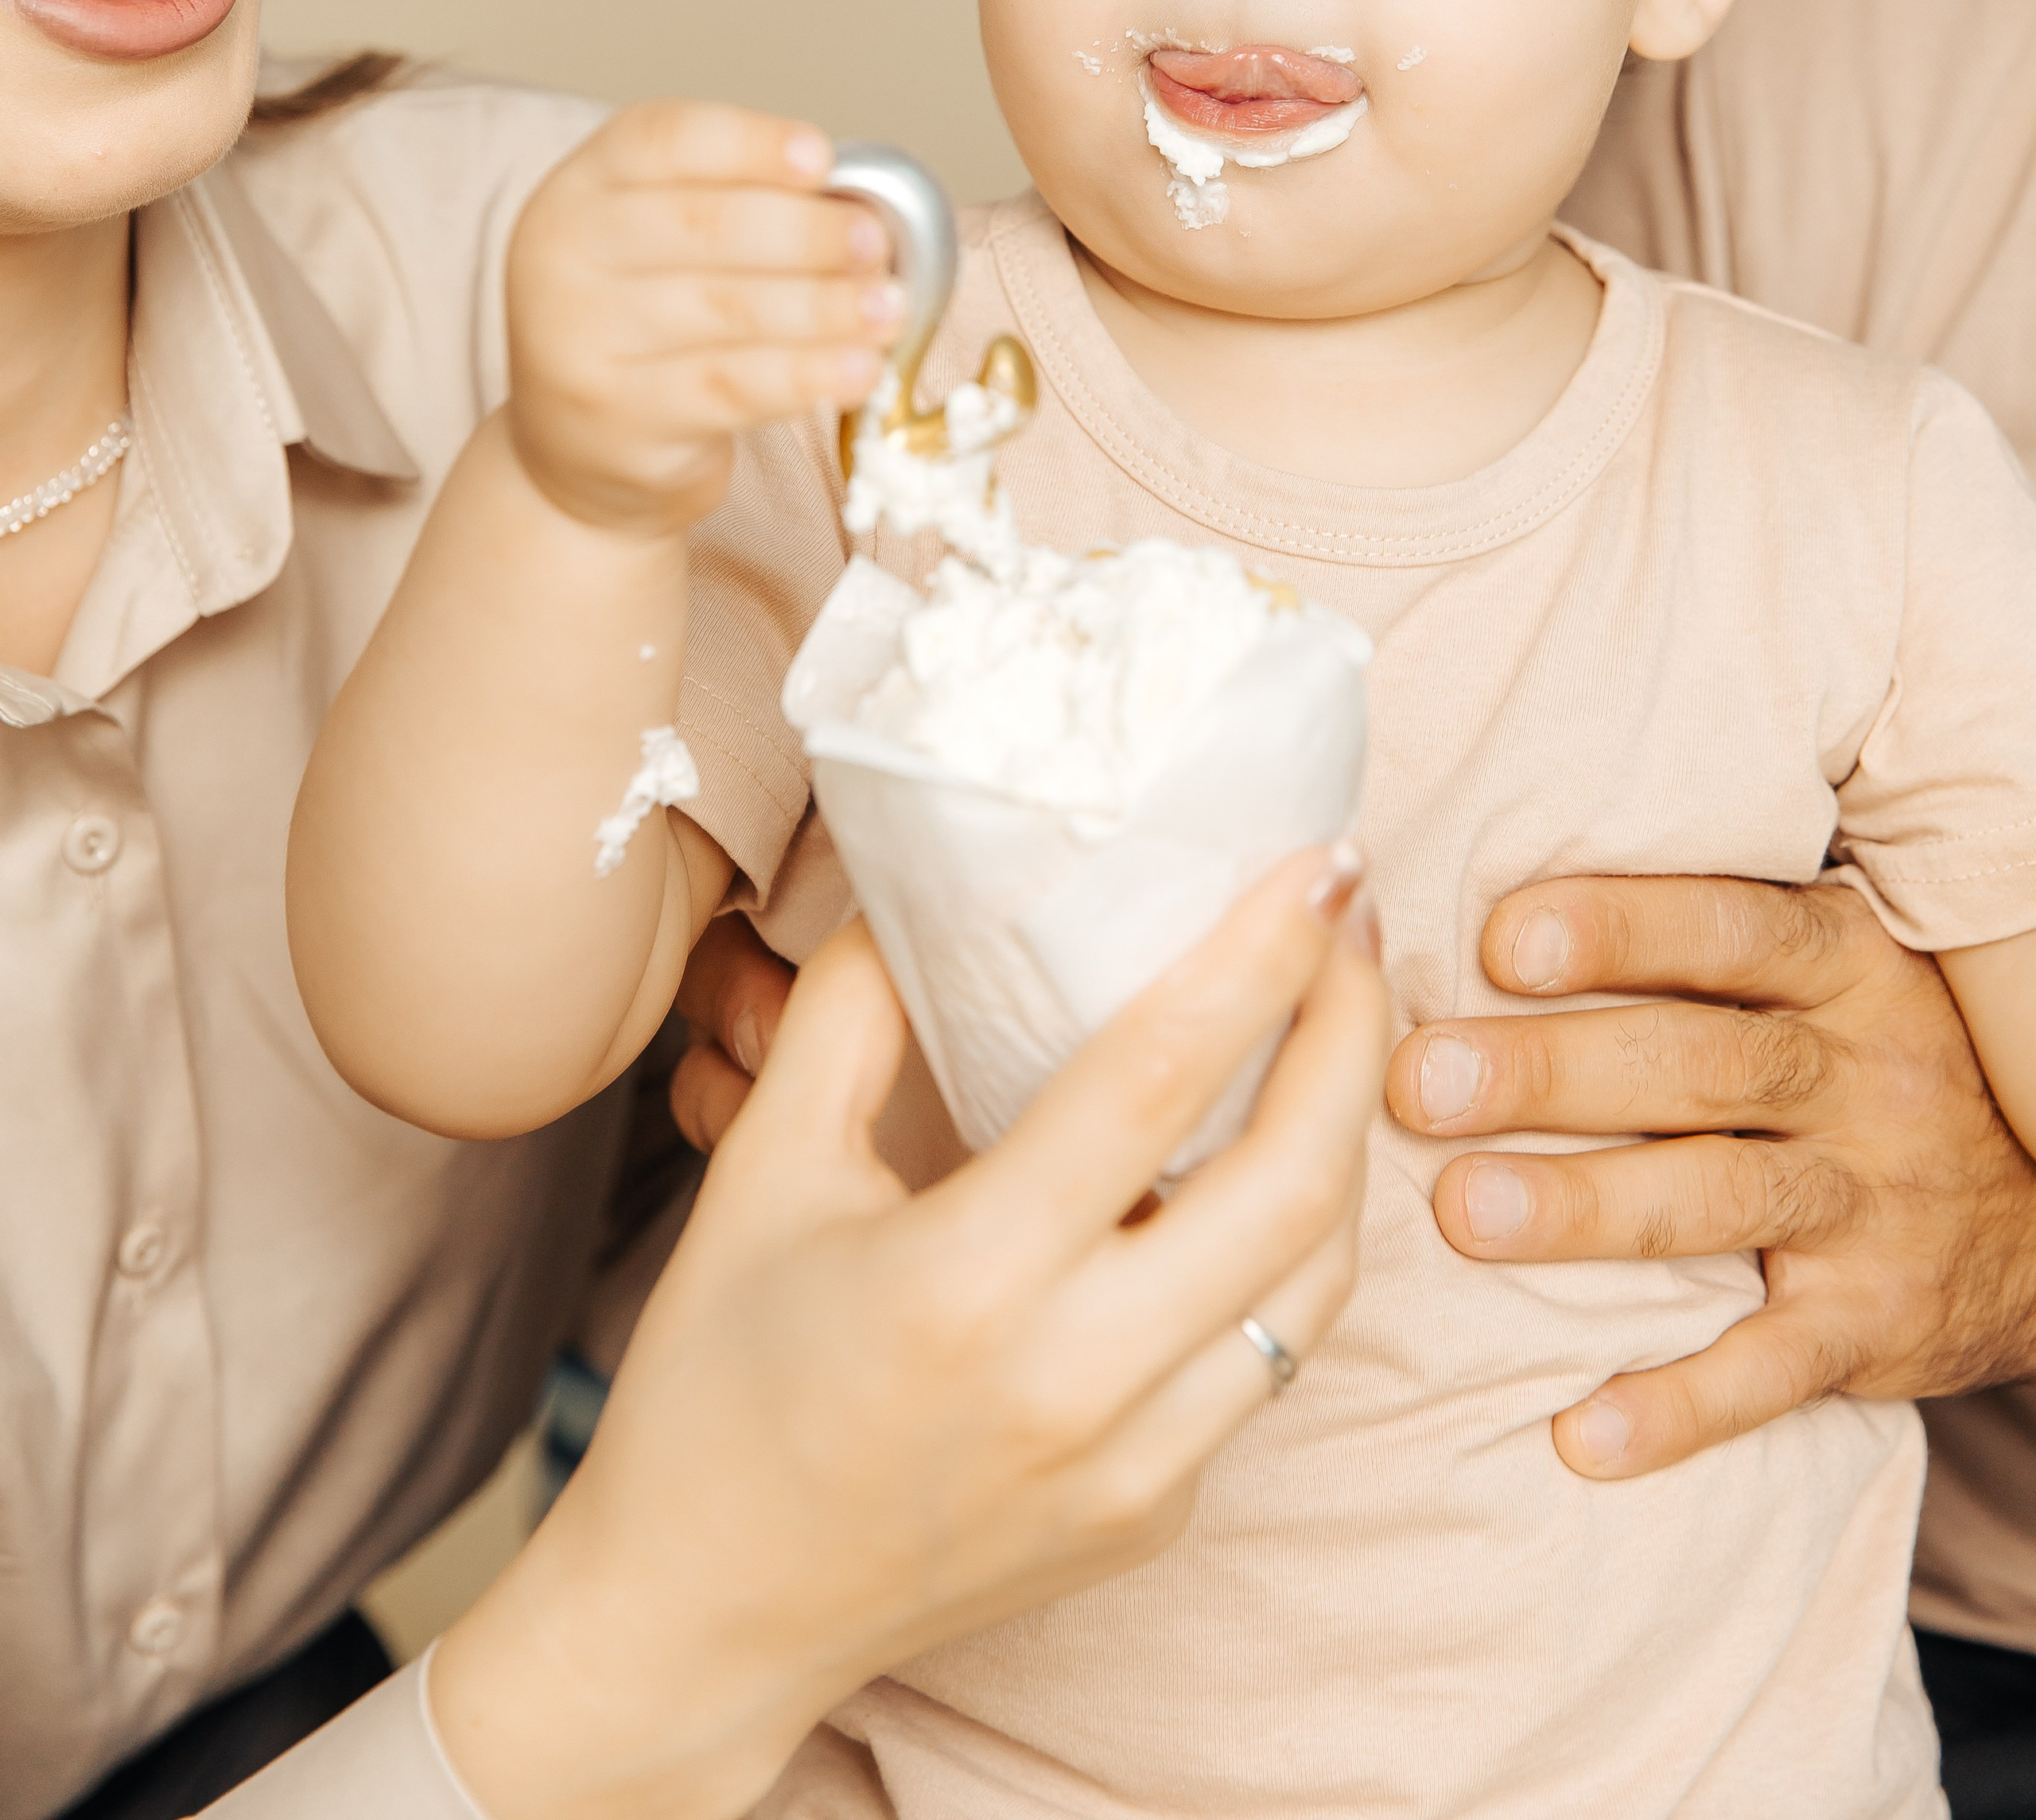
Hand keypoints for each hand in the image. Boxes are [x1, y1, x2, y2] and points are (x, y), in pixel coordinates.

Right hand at [433, 846, 1387, 1819]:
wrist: (702, 1617)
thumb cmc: (714, 1383)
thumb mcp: (762, 1172)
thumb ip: (852, 1012)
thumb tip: (934, 880)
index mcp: (965, 1281)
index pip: (1157, 1082)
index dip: (1259, 957)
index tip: (1320, 862)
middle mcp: (1072, 1383)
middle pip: (1291, 1184)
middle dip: (1348, 1033)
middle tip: (1351, 923)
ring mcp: (1131, 1467)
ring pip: (1314, 1282)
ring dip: (1341, 1141)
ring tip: (1327, 1026)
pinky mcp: (1154, 1514)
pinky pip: (1265, 1361)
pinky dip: (1289, 1253)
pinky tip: (1262, 1166)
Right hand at [504, 103, 904, 533]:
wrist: (571, 447)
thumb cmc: (644, 324)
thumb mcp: (662, 245)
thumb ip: (740, 207)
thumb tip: (859, 212)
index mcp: (586, 182)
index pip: (664, 140)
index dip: (749, 143)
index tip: (822, 158)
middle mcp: (566, 251)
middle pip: (702, 224)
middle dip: (806, 232)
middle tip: (875, 244)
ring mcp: (581, 338)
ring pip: (727, 309)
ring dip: (824, 307)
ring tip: (888, 309)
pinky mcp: (618, 417)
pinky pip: (732, 387)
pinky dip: (807, 374)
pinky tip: (859, 369)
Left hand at [1386, 873, 2035, 1480]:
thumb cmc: (1864, 1055)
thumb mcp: (1820, 972)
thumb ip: (1693, 936)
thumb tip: (1481, 904)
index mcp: (1843, 965)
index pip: (1729, 927)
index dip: (1619, 927)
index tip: (1500, 940)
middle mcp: (1862, 1076)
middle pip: (1698, 1064)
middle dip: (1554, 1071)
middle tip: (1424, 1081)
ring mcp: (1872, 1203)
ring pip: (1720, 1199)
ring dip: (1587, 1208)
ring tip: (1464, 1213)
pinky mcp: (1875, 1325)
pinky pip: (1773, 1371)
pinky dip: (1679, 1407)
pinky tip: (1581, 1433)